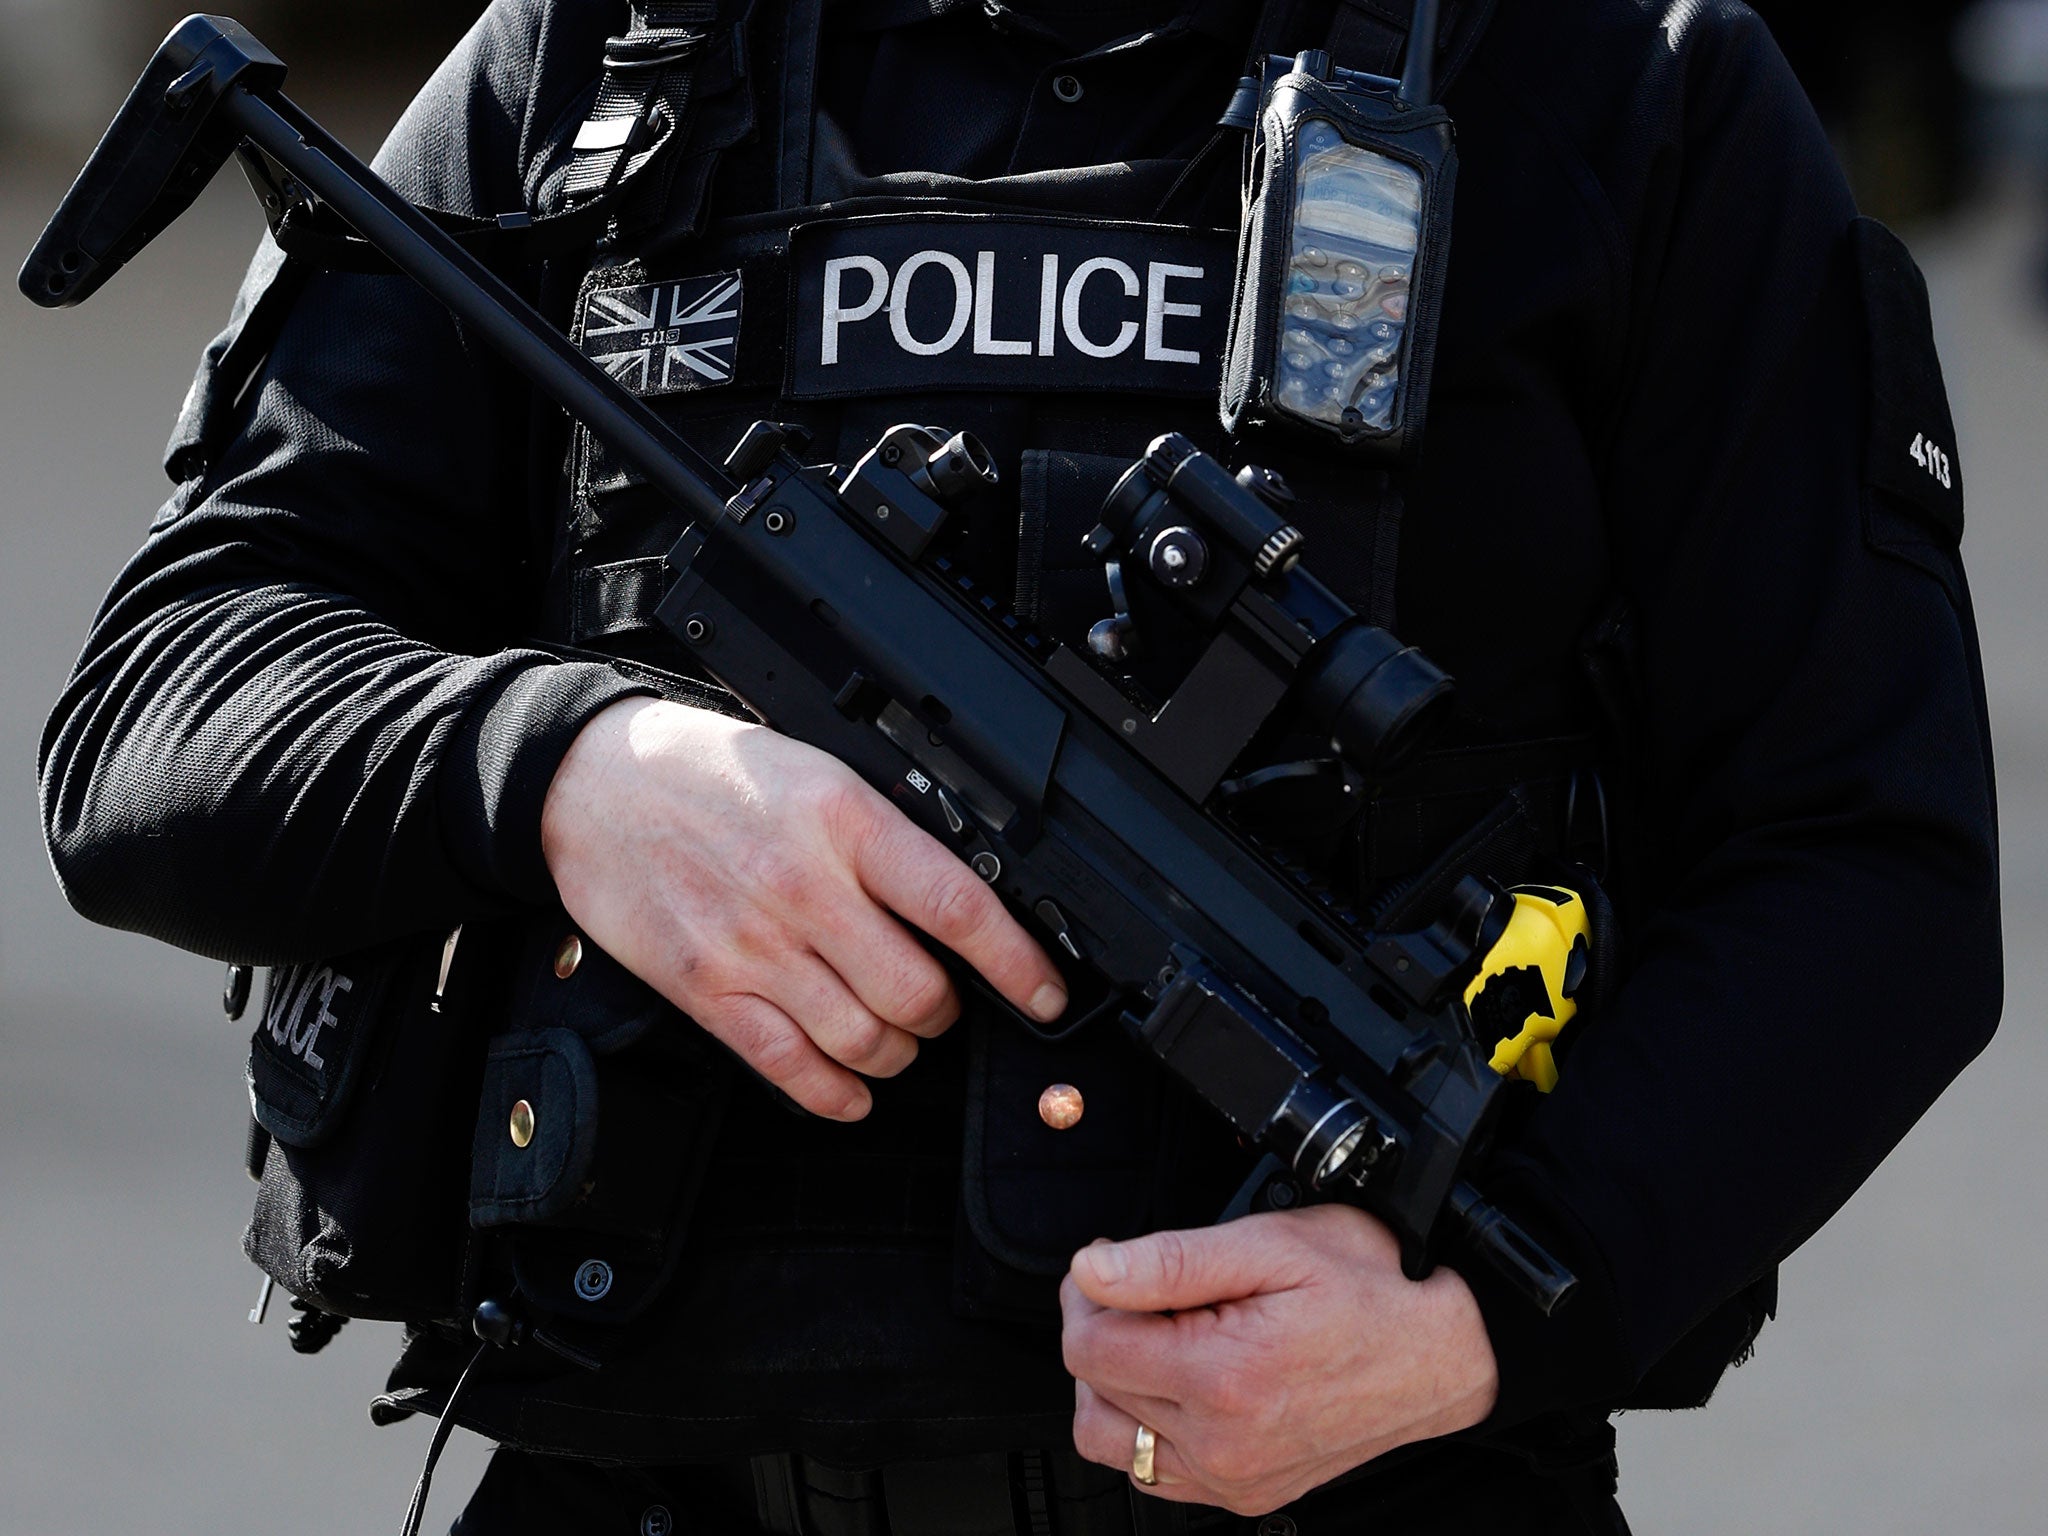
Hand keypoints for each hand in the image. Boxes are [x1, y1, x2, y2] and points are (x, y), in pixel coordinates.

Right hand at [541, 697, 1065, 1119]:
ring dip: (897, 1055)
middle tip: (944, 1004)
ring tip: (896, 1038)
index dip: (1017, 964)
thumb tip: (962, 898)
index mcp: (843, 822)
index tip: (1045, 992)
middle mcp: (802, 888)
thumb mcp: (817, 773)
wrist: (591, 783)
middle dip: (947, 1015)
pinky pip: (788, 1067)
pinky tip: (851, 1089)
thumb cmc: (709, 773)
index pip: (957, 908)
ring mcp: (752, 947)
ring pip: (862, 1041)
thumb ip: (883, 836)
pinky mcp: (704, 990)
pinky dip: (834, 1093)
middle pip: (916, 993)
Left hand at [1062, 1205, 1498, 1515]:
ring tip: (1162, 1336)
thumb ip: (1172, 1261)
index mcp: (1223, 1376)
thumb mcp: (1272, 1244)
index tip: (1115, 1262)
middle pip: (1092, 1388)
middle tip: (1146, 1289)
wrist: (1446, 1351)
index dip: (1088, 1290)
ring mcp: (1233, 1479)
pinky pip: (1152, 1473)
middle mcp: (1222, 1443)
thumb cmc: (1373, 1287)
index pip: (1088, 1345)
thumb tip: (1093, 1270)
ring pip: (1109, 1439)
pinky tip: (1184, 1381)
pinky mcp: (1245, 1496)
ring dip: (1114, 1383)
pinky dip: (1147, 1426)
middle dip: (1102, 1326)